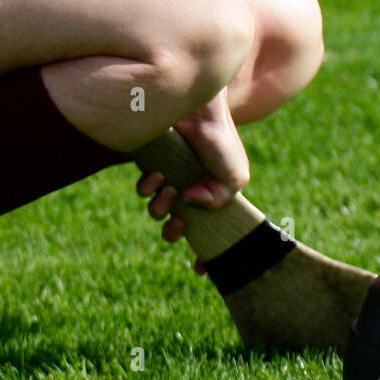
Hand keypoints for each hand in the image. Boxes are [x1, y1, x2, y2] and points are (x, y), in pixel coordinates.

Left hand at [135, 92, 249, 246]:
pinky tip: (158, 176)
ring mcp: (168, 180)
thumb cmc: (220, 140)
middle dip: (175, 232)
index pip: (206, 235)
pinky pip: (143, 190)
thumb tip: (188, 204)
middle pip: (175, 229)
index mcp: (210, 198)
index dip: (203, 256)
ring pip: (157, 212)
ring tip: (172, 189)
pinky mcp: (150, 167)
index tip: (199, 270)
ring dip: (162, 207)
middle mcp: (187, 192)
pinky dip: (149, 188)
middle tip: (180, 221)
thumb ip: (221, 200)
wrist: (198, 109)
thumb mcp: (236, 176)